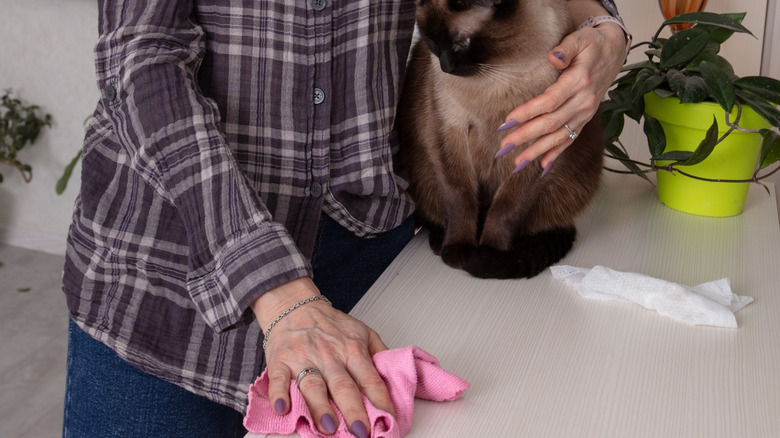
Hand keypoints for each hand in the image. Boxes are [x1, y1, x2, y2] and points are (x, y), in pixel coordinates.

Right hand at [251, 277, 393, 436]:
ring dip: (320, 408)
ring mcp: (303, 358)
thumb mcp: (363, 331)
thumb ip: (379, 353)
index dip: (380, 400)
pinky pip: (278, 378)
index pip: (370, 379)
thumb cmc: (330, 324)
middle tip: (361, 432)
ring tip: (328, 428)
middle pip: (344, 386)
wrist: (296, 305)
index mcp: (352, 350)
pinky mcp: (280, 361)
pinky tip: (282, 408)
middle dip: (353, 411)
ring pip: (313, 385)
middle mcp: (329, 355)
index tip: (388, 419)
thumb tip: (396, 378)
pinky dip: (278, 393)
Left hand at [497, 22, 625, 169]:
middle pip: (552, 123)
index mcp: (579, 81)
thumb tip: (553, 57)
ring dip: (538, 151)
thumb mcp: (580, 38)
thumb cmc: (592, 44)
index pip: (550, 101)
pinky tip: (541, 166)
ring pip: (560, 136)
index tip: (508, 121)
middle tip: (504, 146)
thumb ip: (565, 49)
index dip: (528, 112)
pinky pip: (570, 139)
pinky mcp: (584, 119)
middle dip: (526, 136)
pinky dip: (556, 154)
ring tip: (517, 163)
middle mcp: (583, 101)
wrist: (614, 52)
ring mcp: (585, 113)